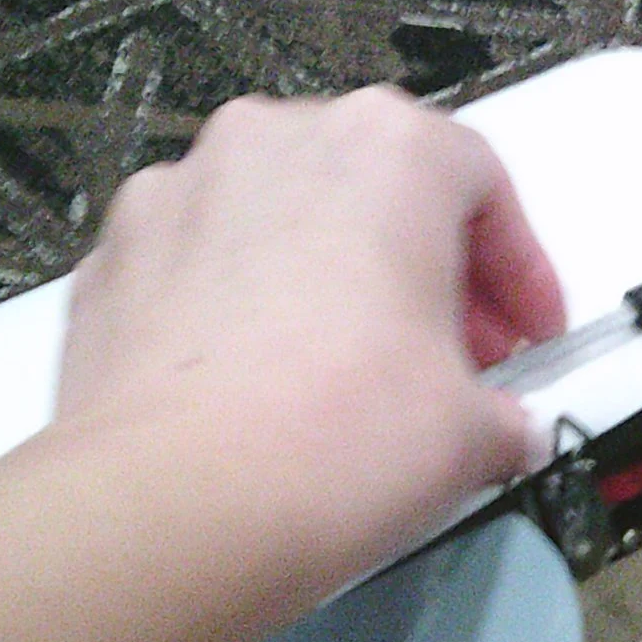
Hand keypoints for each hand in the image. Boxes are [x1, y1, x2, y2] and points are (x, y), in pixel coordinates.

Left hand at [54, 86, 566, 593]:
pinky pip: (199, 267)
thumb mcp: (470, 434)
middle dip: (422, 272)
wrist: (169, 504)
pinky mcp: (111, 254)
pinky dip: (239, 311)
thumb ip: (501, 416)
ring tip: (347, 378)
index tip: (530, 341)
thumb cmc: (343, 438)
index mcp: (385, 147)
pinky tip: (257, 392)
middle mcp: (276, 138)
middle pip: (375, 189)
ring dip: (328, 282)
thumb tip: (500, 433)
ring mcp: (179, 188)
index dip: (519, 273)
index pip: (482, 185)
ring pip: (280, 220)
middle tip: (450, 363)